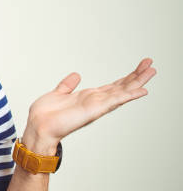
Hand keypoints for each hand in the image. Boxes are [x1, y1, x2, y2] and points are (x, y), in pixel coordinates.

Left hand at [23, 58, 155, 154]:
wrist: (38, 126)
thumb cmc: (45, 115)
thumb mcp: (58, 94)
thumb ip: (68, 85)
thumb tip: (76, 75)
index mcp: (88, 97)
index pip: (112, 86)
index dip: (125, 77)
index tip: (138, 68)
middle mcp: (95, 101)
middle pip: (121, 87)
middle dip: (136, 76)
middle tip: (150, 64)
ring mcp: (97, 106)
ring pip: (122, 91)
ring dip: (138, 82)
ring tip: (152, 71)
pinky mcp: (95, 110)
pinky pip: (115, 100)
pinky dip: (129, 95)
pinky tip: (142, 90)